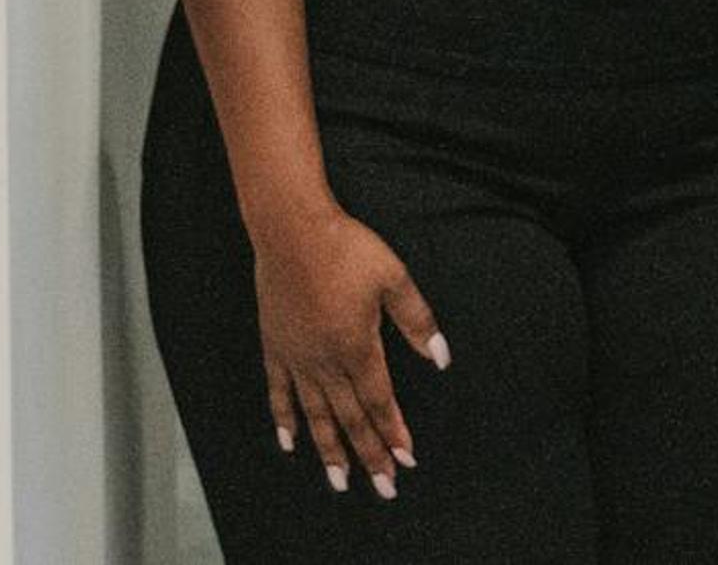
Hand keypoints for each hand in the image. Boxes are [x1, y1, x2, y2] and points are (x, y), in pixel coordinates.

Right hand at [249, 207, 445, 498]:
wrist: (292, 230)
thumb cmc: (347, 248)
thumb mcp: (394, 279)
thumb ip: (418, 321)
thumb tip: (441, 357)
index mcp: (357, 346)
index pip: (379, 401)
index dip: (393, 432)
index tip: (407, 459)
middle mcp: (325, 361)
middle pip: (349, 418)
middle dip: (369, 455)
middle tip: (384, 487)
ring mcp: (297, 357)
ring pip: (316, 415)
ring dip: (329, 450)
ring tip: (340, 482)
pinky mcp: (276, 347)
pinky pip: (279, 393)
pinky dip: (285, 419)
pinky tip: (290, 442)